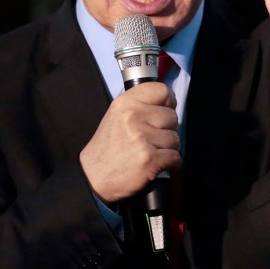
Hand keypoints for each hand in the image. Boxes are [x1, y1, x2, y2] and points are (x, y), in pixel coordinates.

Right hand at [80, 83, 180, 202]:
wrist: (93, 177)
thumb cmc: (108, 148)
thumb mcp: (117, 116)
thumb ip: (140, 106)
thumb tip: (170, 105)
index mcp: (125, 103)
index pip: (162, 91)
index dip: (168, 103)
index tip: (164, 113)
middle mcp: (133, 117)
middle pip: (172, 117)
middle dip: (168, 130)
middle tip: (153, 140)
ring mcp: (141, 138)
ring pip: (175, 139)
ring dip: (169, 149)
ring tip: (151, 153)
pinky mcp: (149, 158)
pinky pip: (175, 157)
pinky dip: (171, 164)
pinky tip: (158, 165)